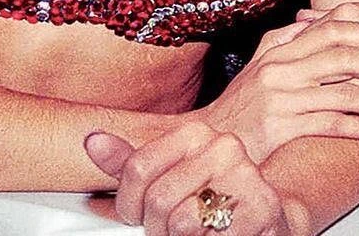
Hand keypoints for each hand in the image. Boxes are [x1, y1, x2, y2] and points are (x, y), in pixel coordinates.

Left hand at [86, 126, 301, 235]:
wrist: (266, 217)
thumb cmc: (211, 201)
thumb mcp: (167, 179)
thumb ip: (131, 164)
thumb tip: (92, 139)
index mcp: (196, 134)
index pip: (138, 167)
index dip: (129, 204)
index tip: (138, 214)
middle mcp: (222, 146)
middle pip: (157, 199)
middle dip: (157, 227)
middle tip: (172, 229)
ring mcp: (245, 174)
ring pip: (181, 221)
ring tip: (197, 232)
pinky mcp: (261, 206)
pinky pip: (209, 235)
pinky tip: (217, 235)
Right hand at [194, 17, 358, 160]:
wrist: (203, 143)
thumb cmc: (236, 109)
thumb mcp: (259, 66)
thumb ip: (287, 41)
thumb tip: (313, 18)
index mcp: (279, 46)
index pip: (332, 25)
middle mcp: (280, 65)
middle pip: (345, 53)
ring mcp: (280, 95)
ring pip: (346, 90)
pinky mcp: (280, 127)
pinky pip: (332, 123)